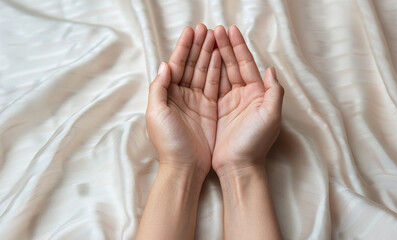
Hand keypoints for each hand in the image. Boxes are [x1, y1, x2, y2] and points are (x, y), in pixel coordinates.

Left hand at [146, 24, 220, 176]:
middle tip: (206, 29)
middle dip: (198, 46)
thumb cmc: (168, 141)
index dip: (183, 48)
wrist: (186, 166)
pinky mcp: (210, 109)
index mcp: (167, 94)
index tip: (191, 31)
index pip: (176, 65)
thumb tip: (164, 64)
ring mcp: (197, 101)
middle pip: (191, 65)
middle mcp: (182, 95)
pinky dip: (218, 71)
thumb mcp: (156, 114)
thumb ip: (158, 88)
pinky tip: (222, 57)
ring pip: (203, 72)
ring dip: (209, 54)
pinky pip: (214, 85)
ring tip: (216, 37)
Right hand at [212, 25, 283, 174]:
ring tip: (207, 39)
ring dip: (215, 56)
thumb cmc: (255, 143)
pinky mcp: (217, 110)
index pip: (247, 64)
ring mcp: (230, 102)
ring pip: (221, 73)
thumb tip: (271, 70)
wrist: (238, 166)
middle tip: (215, 30)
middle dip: (225, 46)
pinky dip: (207, 72)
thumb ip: (274, 92)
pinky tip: (202, 61)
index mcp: (258, 94)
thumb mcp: (271, 116)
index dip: (239, 47)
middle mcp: (244, 95)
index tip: (230, 30)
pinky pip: (211, 87)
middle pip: (233, 65)